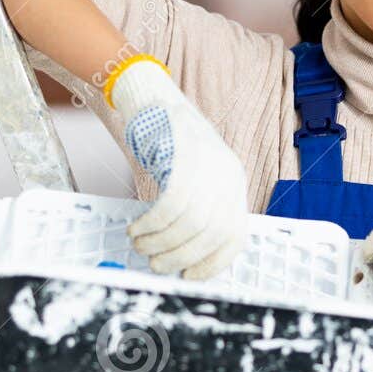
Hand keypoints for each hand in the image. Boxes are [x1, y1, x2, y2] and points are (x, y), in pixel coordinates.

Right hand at [106, 55, 247, 278]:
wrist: (151, 96)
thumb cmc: (165, 143)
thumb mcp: (192, 176)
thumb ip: (195, 209)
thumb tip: (181, 254)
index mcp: (234, 183)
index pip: (236, 236)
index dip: (213, 262)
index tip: (189, 275)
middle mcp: (227, 174)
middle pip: (212, 233)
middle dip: (180, 256)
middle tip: (155, 263)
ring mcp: (209, 163)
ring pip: (190, 222)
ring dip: (160, 242)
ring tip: (140, 244)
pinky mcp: (184, 155)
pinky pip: (170, 204)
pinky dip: (151, 224)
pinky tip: (136, 228)